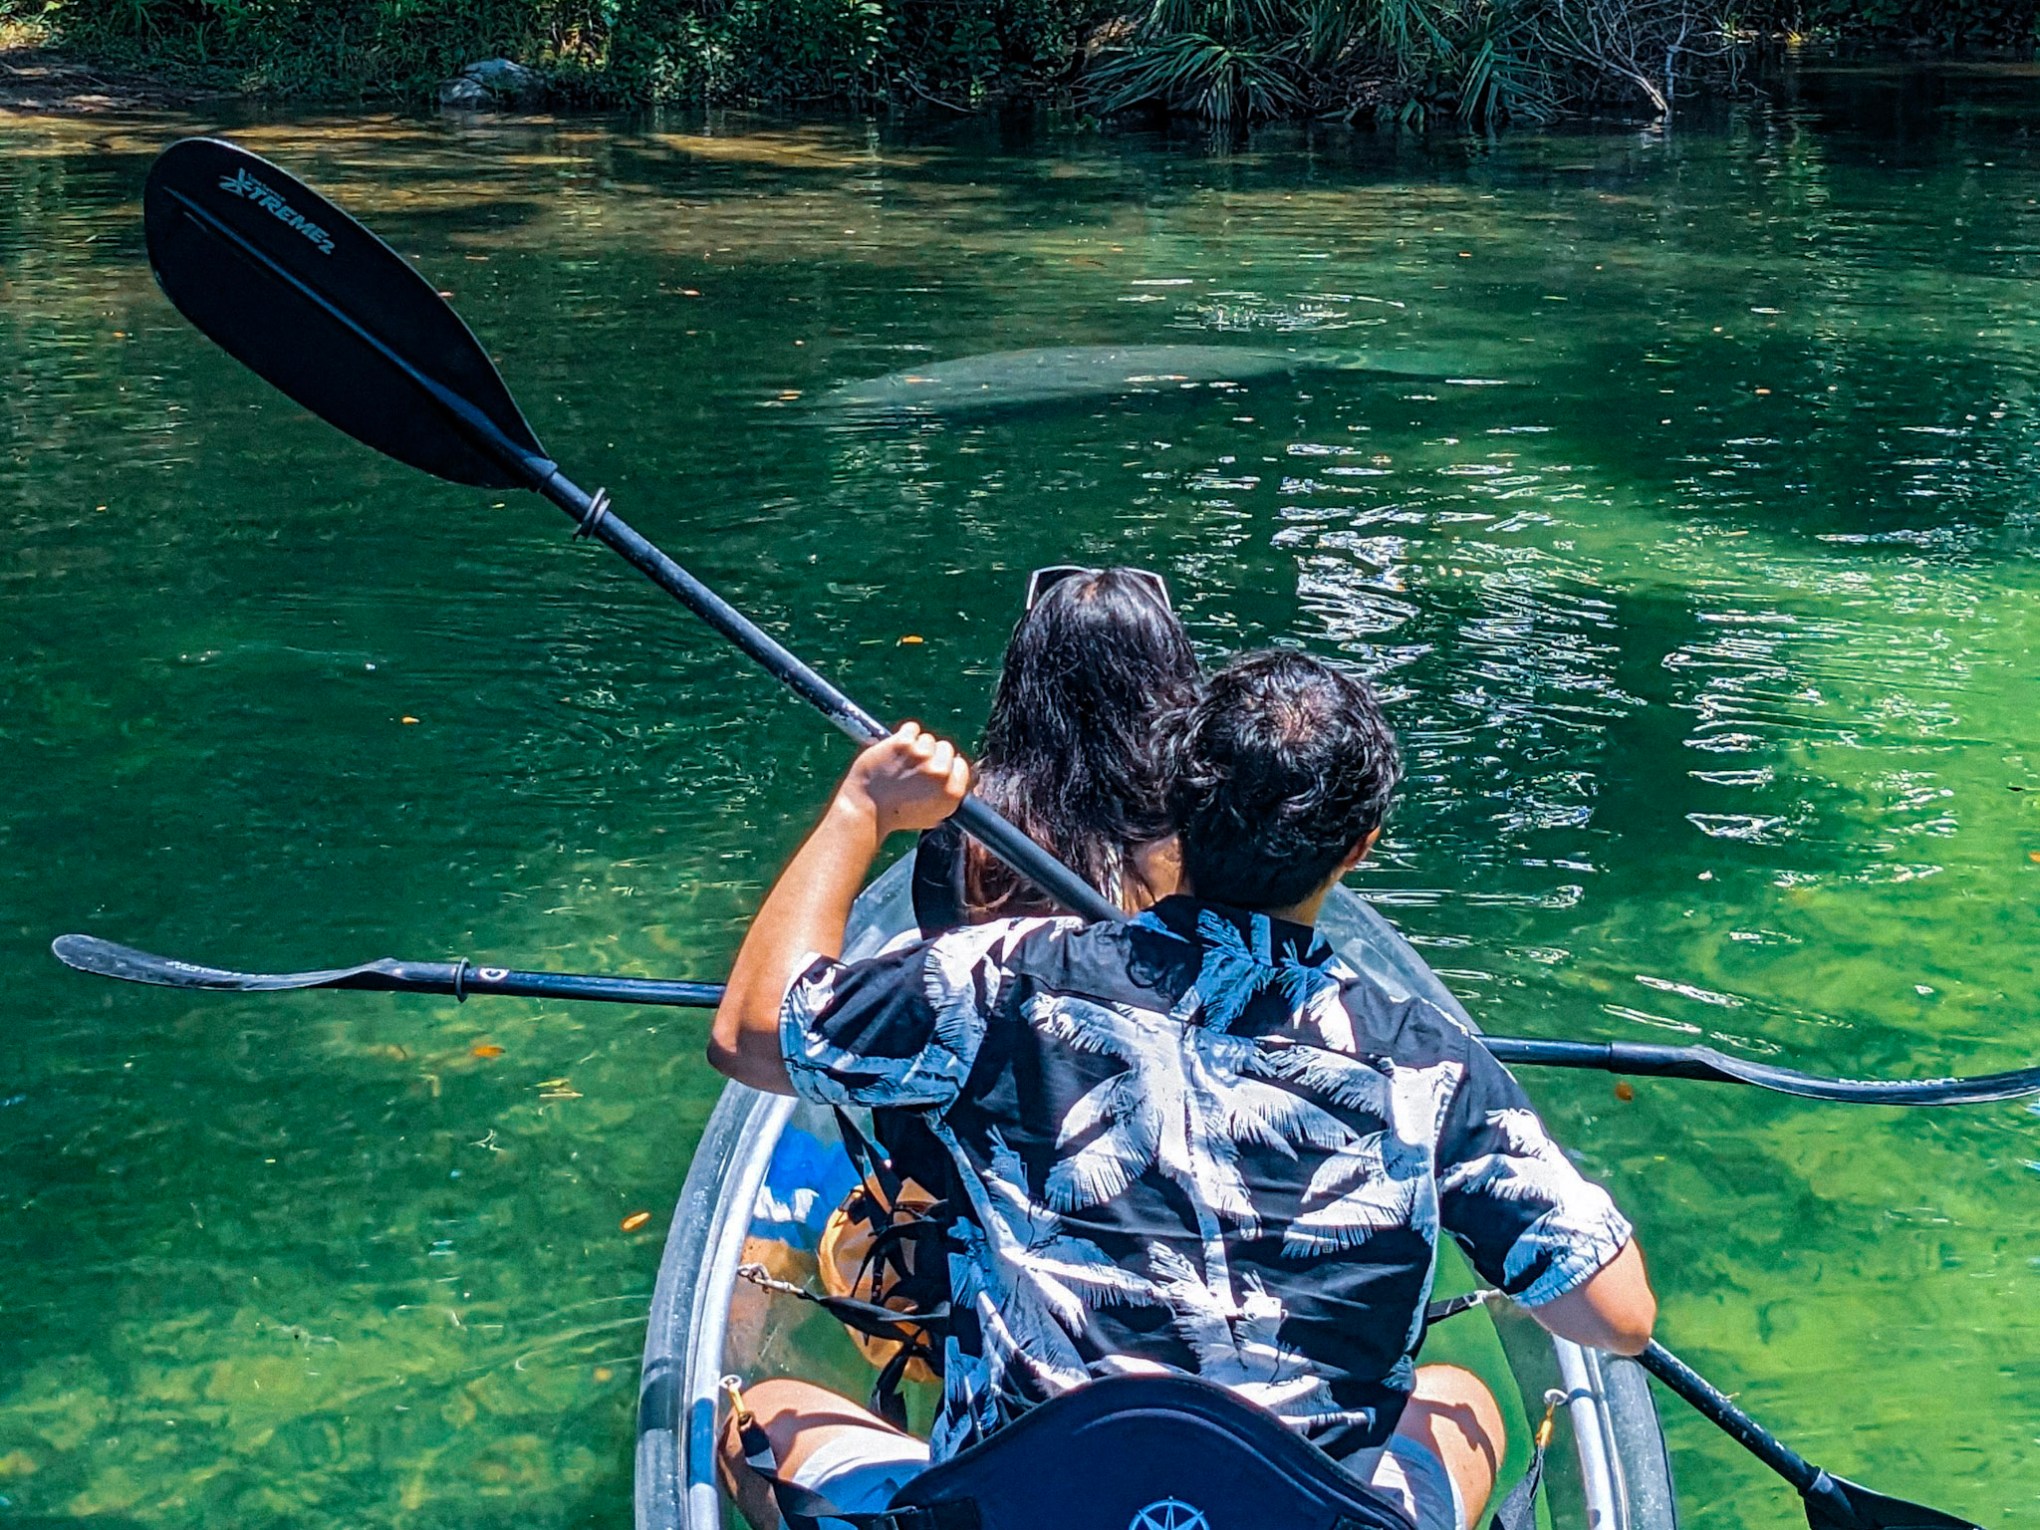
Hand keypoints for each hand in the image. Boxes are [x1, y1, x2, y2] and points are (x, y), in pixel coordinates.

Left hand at [834, 722, 970, 838]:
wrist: (866, 809)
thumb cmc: (896, 814)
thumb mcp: (933, 815)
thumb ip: (947, 793)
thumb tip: (954, 771)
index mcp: (952, 792)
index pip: (960, 765)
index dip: (945, 766)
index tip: (931, 770)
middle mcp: (940, 773)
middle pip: (945, 748)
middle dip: (931, 756)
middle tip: (912, 769)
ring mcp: (922, 756)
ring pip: (927, 739)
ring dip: (915, 747)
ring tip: (899, 764)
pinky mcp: (903, 743)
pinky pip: (911, 729)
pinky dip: (903, 735)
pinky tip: (895, 751)